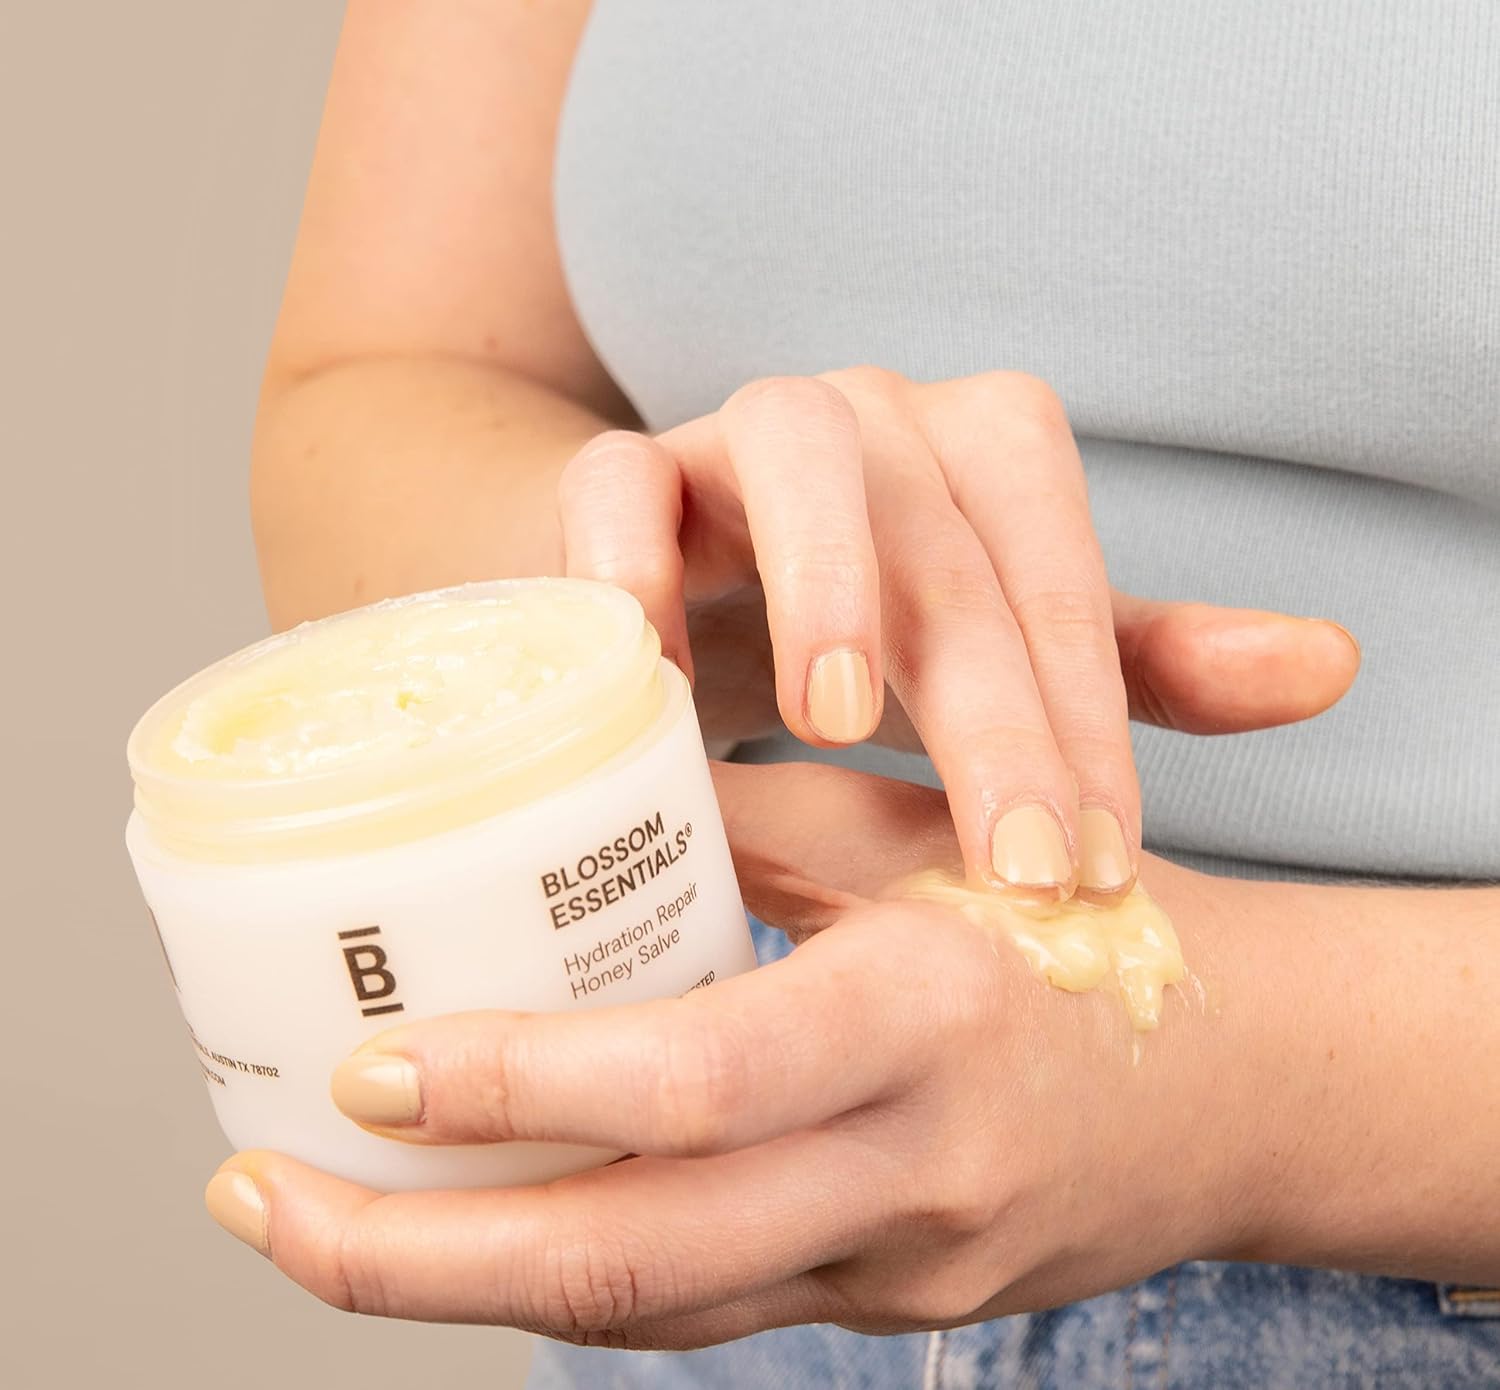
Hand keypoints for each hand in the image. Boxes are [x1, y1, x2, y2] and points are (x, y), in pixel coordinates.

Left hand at [203, 764, 1257, 1346]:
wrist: (1244, 1081)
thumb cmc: (1077, 922)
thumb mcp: (922, 840)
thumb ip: (754, 832)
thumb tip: (577, 813)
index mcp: (927, 1011)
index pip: (698, 1078)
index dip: (519, 1086)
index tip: (368, 1062)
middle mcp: (912, 1167)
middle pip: (634, 1259)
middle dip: (416, 1256)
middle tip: (256, 1195)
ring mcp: (903, 1265)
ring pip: (648, 1311)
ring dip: (463, 1287)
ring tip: (317, 1226)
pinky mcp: (892, 1306)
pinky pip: (700, 1312)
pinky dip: (571, 1281)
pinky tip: (474, 1236)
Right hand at [559, 368, 1358, 899]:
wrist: (688, 589)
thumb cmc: (861, 636)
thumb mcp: (999, 659)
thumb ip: (1139, 665)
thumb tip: (1330, 670)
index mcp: (984, 456)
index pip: (1063, 575)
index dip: (1090, 718)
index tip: (1094, 871)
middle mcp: (878, 420)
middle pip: (949, 534)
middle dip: (987, 698)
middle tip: (1009, 855)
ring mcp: (745, 432)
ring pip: (798, 452)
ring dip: (827, 577)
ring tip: (833, 719)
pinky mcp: (626, 468)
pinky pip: (618, 480)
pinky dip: (631, 555)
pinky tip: (655, 669)